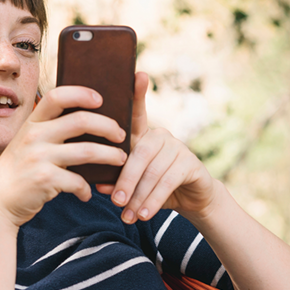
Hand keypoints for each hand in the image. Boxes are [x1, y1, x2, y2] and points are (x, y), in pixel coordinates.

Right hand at [0, 86, 127, 226]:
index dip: (81, 93)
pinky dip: (86, 188)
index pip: (57, 96)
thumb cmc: (18, 171)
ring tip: (120, 159)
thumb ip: (48, 132)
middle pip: (81, 121)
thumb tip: (86, 122)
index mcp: (32, 123)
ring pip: (87, 151)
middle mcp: (34, 136)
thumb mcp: (26, 143)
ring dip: (110, 156)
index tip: (100, 99)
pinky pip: (77, 181)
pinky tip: (87, 193)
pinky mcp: (45, 180)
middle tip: (121, 134)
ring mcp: (39, 158)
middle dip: (108, 126)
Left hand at [96, 72, 218, 223]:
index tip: (139, 73)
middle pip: (139, 154)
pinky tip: (145, 214)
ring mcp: (177, 147)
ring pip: (153, 171)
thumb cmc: (153, 188)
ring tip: (128, 216)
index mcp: (142, 135)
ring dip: (139, 196)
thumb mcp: (132, 185)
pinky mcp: (191, 163)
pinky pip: (168, 181)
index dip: (138, 93)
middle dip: (125, 180)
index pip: (137, 112)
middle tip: (115, 201)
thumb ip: (116, 181)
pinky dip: (154, 200)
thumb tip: (98, 185)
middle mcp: (160, 135)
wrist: (189, 201)